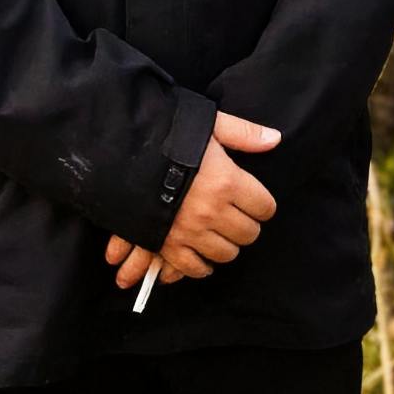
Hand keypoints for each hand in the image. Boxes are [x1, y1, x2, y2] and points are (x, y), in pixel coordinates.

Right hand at [106, 112, 279, 288]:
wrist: (119, 153)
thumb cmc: (167, 135)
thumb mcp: (208, 125)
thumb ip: (243, 133)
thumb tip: (274, 140)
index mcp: (227, 182)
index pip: (265, 207)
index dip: (262, 204)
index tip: (254, 200)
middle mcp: (213, 212)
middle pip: (248, 234)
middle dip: (246, 225)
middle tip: (237, 215)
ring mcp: (190, 232)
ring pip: (225, 254)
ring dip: (226, 244)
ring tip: (219, 232)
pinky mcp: (168, 245)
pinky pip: (194, 268)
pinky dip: (201, 265)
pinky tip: (201, 254)